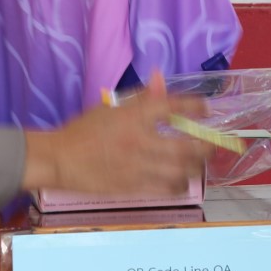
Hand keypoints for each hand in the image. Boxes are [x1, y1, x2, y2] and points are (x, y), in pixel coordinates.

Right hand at [23, 73, 211, 194]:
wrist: (59, 159)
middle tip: (211, 142)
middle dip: (205, 145)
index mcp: (132, 116)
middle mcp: (138, 141)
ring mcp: (137, 167)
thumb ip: (140, 97)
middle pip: (186, 146)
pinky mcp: (133, 188)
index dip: (194, 107)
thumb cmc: (84, 130)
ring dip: (195, 167)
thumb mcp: (111, 108)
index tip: (205, 109)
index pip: (172, 107)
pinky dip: (179, 184)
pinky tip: (180, 180)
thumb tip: (161, 80)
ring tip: (197, 163)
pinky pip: (166, 189)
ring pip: (181, 172)